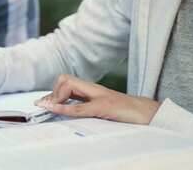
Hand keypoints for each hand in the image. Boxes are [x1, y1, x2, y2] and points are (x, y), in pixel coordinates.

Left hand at [35, 74, 160, 124]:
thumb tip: (69, 111)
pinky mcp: (104, 107)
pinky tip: (54, 110)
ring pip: (69, 87)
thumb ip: (87, 106)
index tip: (44, 104)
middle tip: (52, 108)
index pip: (66, 81)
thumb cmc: (126, 113)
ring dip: (57, 98)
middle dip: (53, 93)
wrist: (149, 113)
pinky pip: (79, 107)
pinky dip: (64, 109)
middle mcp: (94, 89)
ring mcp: (99, 97)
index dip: (53, 92)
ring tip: (53, 109)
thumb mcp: (102, 109)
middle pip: (64, 79)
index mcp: (92, 90)